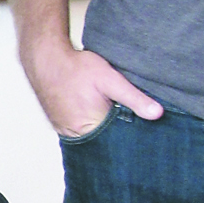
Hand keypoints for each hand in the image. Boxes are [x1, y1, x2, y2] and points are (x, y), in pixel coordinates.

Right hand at [22, 40, 162, 138]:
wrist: (46, 58)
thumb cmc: (76, 68)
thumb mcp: (110, 79)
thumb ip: (134, 97)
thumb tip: (157, 113)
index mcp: (90, 127)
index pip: (117, 143)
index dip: (130, 138)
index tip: (143, 135)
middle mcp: (75, 134)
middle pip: (105, 143)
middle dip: (118, 136)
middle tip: (130, 125)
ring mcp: (66, 131)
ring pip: (93, 138)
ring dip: (104, 131)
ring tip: (113, 119)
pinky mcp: (61, 125)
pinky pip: (81, 133)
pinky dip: (92, 127)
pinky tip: (98, 116)